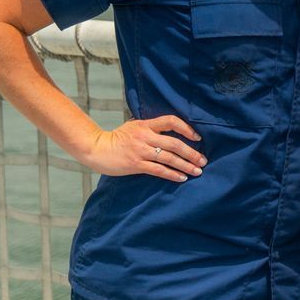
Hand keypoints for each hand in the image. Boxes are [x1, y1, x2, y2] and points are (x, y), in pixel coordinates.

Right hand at [83, 115, 204, 181]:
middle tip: (203, 161)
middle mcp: (145, 137)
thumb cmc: (117, 138)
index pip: (171, 121)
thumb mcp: (134, 126)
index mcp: (146, 125)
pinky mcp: (136, 164)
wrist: (96, 148)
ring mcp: (141, 151)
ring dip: (186, 166)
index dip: (186, 128)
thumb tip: (172, 130)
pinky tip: (182, 178)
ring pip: (169, 158)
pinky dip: (172, 174)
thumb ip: (151, 127)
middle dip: (192, 153)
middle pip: (175, 144)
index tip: (197, 138)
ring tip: (197, 171)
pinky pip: (158, 170)